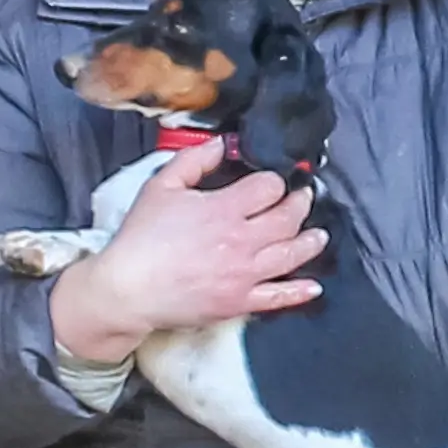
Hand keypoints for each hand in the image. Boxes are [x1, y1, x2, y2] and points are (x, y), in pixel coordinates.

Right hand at [49, 163, 322, 364]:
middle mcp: (241, 241)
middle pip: (288, 218)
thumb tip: (221, 144)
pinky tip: (313, 285)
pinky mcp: (240, 302)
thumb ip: (194, 160)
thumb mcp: (161, 186)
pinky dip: (300, 291)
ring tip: (318, 235)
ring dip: (310, 242)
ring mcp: (244, 274)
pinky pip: (279, 297)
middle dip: (301, 204)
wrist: (128, 289)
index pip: (269, 187)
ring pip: (292, 255)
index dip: (275, 180)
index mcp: (224, 209)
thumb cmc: (141, 237)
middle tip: (304, 198)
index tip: (276, 180)